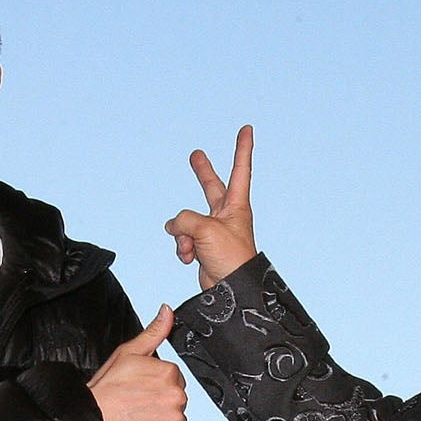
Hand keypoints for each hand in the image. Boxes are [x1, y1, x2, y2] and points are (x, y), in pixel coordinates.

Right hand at [88, 307, 185, 420]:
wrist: (92, 417)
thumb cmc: (107, 387)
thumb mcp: (128, 352)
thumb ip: (154, 332)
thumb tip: (167, 312)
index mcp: (170, 372)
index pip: (173, 378)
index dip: (156, 383)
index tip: (141, 387)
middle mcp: (177, 395)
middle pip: (177, 398)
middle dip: (161, 400)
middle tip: (139, 402)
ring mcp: (175, 418)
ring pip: (176, 418)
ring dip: (162, 419)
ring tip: (140, 416)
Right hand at [166, 125, 257, 288]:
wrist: (232, 290)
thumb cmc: (231, 258)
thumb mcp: (205, 228)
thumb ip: (185, 219)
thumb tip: (173, 227)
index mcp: (236, 205)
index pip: (240, 169)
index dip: (243, 148)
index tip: (247, 129)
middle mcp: (225, 214)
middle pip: (210, 186)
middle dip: (202, 171)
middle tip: (196, 154)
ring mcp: (212, 230)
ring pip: (186, 220)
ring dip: (182, 235)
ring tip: (192, 247)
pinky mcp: (202, 246)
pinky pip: (182, 239)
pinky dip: (182, 248)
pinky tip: (190, 257)